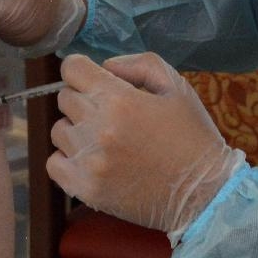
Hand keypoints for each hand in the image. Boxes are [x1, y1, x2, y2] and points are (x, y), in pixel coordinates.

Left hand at [48, 52, 245, 235]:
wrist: (204, 193)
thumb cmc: (192, 136)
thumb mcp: (176, 86)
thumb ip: (138, 64)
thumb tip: (105, 67)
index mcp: (119, 100)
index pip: (72, 68)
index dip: (83, 70)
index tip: (96, 81)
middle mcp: (97, 129)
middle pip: (64, 98)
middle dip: (84, 99)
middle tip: (111, 115)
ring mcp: (88, 161)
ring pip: (59, 130)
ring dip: (76, 130)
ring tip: (105, 140)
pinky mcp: (85, 188)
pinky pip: (54, 163)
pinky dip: (67, 159)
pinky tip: (92, 160)